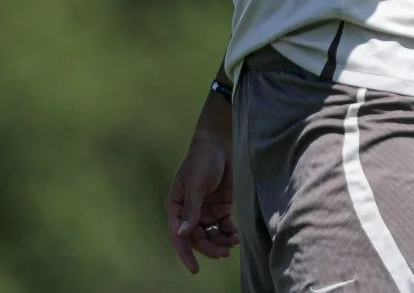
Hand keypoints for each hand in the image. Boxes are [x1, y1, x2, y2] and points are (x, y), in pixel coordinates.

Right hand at [166, 137, 239, 274]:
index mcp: (176, 205)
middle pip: (197, 238)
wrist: (221, 143)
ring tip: (233, 242)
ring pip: (211, 235)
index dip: (185, 253)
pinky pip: (223, 227)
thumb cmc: (202, 160)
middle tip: (225, 253)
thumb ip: (191, 209)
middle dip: (210, 247)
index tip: (195, 269)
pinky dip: (229, 234)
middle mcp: (190, 211)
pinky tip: (237, 236)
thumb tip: (183, 233)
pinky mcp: (221, 208)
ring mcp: (206, 210)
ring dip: (221, 242)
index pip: (178, 234)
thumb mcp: (195, 184)